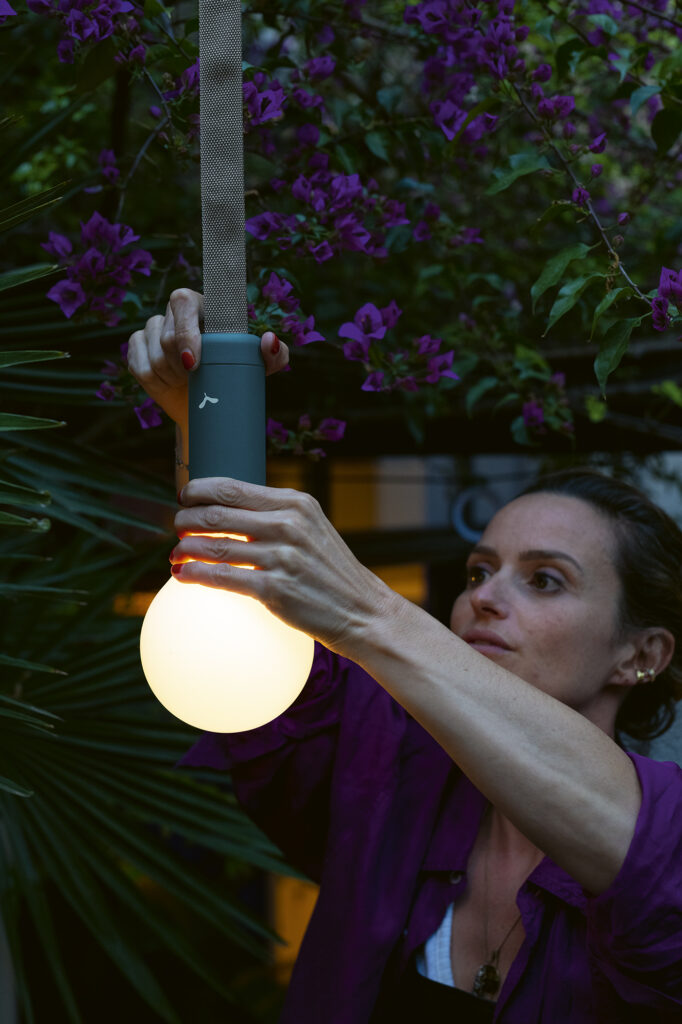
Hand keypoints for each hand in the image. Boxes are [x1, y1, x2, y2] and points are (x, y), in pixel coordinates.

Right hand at [127, 288, 289, 424]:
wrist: (209, 404)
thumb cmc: (237, 376)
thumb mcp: (261, 369)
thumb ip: (275, 354)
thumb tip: (269, 339)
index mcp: (203, 306)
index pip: (184, 301)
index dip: (185, 330)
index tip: (195, 362)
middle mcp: (175, 312)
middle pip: (167, 335)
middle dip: (181, 366)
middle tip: (198, 379)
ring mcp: (153, 328)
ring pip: (153, 354)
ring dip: (170, 376)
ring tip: (188, 382)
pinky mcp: (137, 347)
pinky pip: (139, 367)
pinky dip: (155, 383)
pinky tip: (170, 385)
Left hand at [170, 476, 395, 654]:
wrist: (362, 611)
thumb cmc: (330, 571)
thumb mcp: (311, 528)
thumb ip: (276, 515)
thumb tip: (228, 510)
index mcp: (295, 503)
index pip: (231, 488)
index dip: (198, 491)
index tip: (184, 497)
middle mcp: (287, 525)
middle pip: (216, 515)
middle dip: (186, 520)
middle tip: (176, 527)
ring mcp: (281, 558)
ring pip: (214, 546)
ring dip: (185, 549)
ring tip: (175, 553)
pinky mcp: (274, 590)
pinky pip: (221, 577)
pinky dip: (195, 575)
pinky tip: (182, 575)